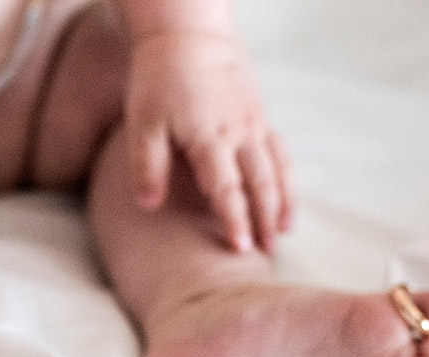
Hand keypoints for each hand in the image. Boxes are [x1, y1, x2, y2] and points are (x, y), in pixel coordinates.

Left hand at [125, 31, 293, 252]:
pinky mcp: (258, 114)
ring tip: (284, 233)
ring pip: (277, 169)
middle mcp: (240, 133)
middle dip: (265, 221)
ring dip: (282, 202)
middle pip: (260, 184)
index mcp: (210, 138)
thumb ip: (145, 166)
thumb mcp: (142, 122)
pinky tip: (284, 195)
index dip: (234, 220)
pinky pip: (279, 151)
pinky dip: (286, 177)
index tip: (240, 249)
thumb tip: (148, 205)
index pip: (227, 190)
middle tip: (267, 253)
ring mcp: (254, 122)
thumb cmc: (159, 77)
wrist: (188, 31)